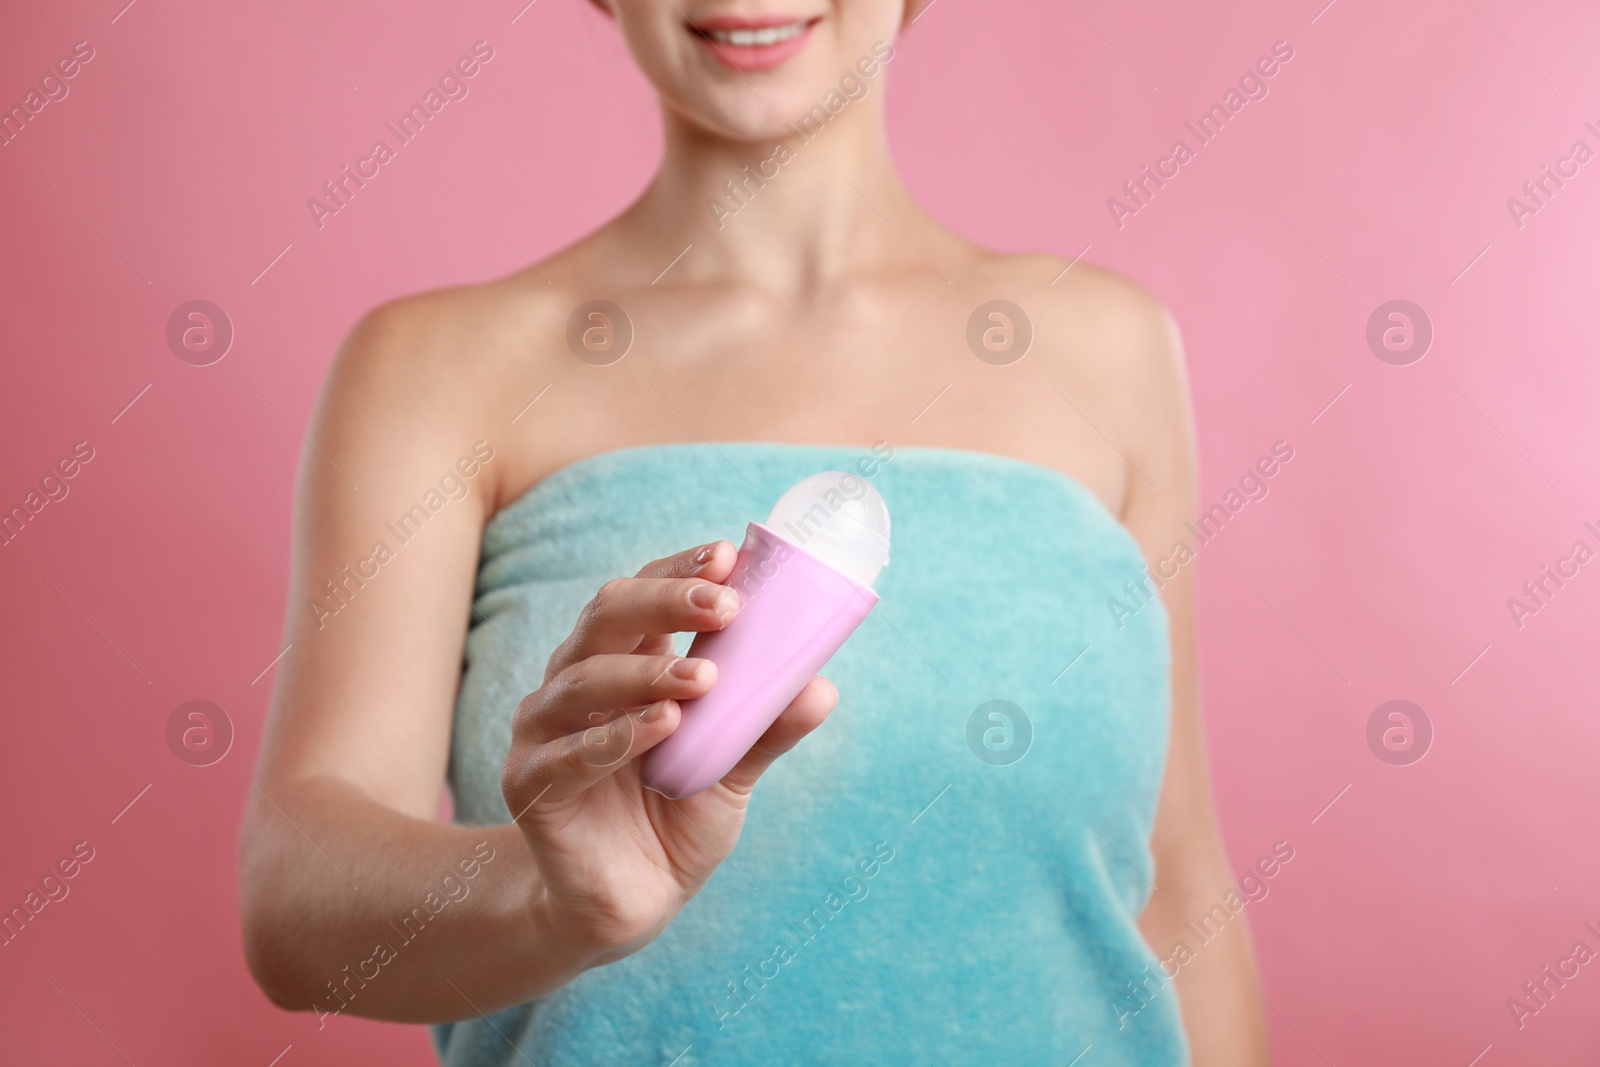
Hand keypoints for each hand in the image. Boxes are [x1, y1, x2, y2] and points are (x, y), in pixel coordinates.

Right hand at [499, 540, 837, 963]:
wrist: (633, 902)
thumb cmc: (678, 818)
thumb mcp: (732, 769)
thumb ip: (766, 727)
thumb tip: (822, 686)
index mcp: (624, 661)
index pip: (645, 592)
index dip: (681, 568)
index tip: (730, 554)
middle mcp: (577, 682)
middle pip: (607, 616)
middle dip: (667, 601)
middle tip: (726, 606)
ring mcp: (546, 730)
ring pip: (584, 678)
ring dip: (646, 672)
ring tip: (703, 679)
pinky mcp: (530, 784)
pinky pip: (566, 753)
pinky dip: (615, 737)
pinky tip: (660, 728)